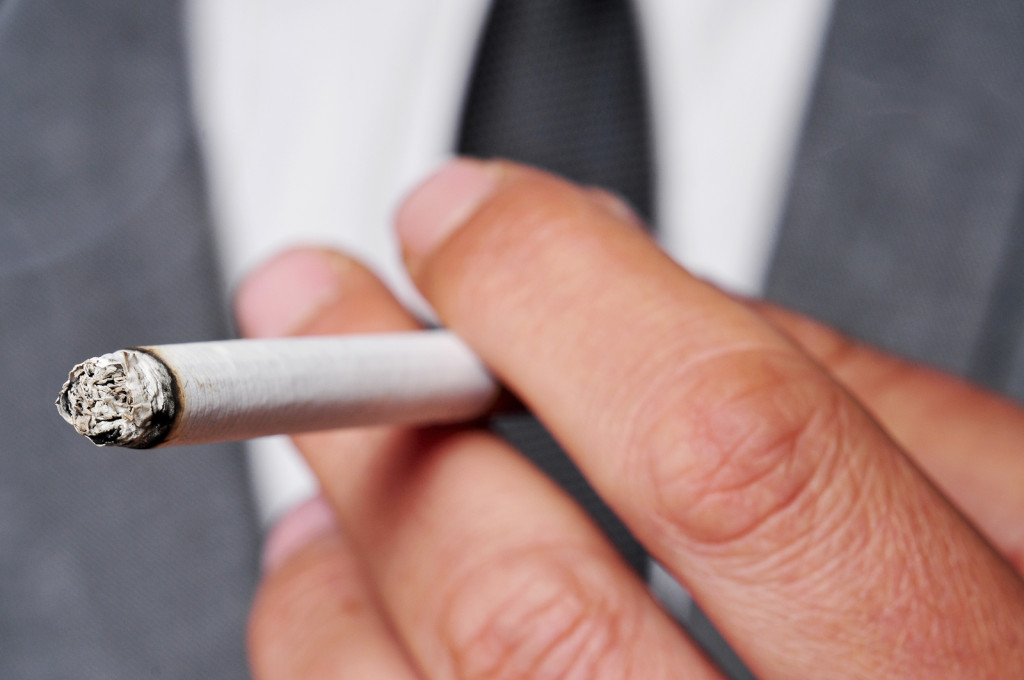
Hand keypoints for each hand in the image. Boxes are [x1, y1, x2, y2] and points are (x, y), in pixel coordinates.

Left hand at [237, 160, 1023, 678]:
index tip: (463, 221)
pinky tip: (353, 596)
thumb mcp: (1020, 519)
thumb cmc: (1008, 665)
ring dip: (349, 553)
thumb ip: (854, 400)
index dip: (558, 294)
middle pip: (528, 606)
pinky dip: (338, 655)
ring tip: (337, 468)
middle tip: (317, 315)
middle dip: (390, 410)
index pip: (723, 443)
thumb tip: (645, 293)